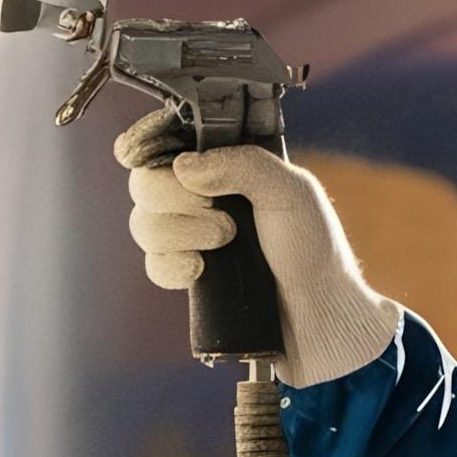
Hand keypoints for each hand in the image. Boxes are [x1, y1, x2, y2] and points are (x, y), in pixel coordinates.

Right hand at [114, 123, 401, 390]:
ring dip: (182, 234)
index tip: (139, 153)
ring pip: (145, 223)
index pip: (170, 141)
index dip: (147, 143)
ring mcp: (192, 236)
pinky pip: (153, 264)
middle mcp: (204, 196)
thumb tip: (183, 167)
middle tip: (222, 216)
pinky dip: (173, 266)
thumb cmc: (314, 249)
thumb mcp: (289, 190)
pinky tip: (201, 272)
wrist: (317, 315)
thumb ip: (241, 165)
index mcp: (229, 164)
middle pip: (146, 181)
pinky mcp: (188, 274)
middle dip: (173, 198)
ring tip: (225, 243)